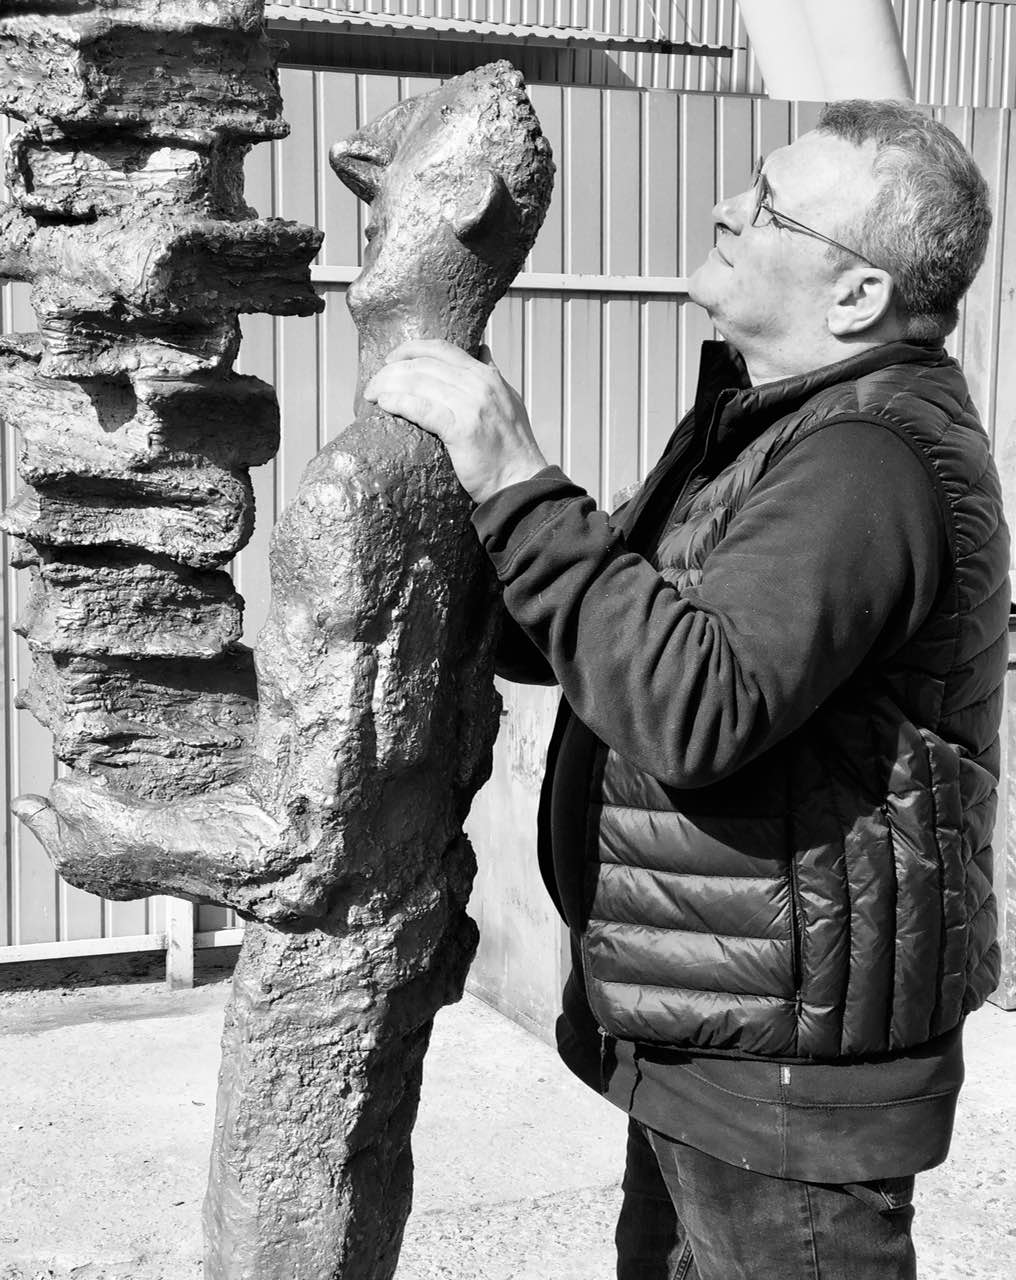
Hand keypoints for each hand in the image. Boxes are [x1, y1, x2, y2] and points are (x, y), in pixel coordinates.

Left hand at [363, 339, 547, 503]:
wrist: (521, 482)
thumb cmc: (510, 449)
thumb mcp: (508, 401)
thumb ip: (493, 376)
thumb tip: (482, 351)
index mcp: (487, 376)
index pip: (442, 349)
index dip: (411, 349)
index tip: (391, 358)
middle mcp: (479, 384)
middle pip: (424, 365)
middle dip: (393, 370)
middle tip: (373, 383)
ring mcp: (471, 405)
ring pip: (419, 383)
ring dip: (388, 385)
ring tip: (371, 394)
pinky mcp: (462, 429)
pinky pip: (421, 408)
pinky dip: (399, 402)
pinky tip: (384, 404)